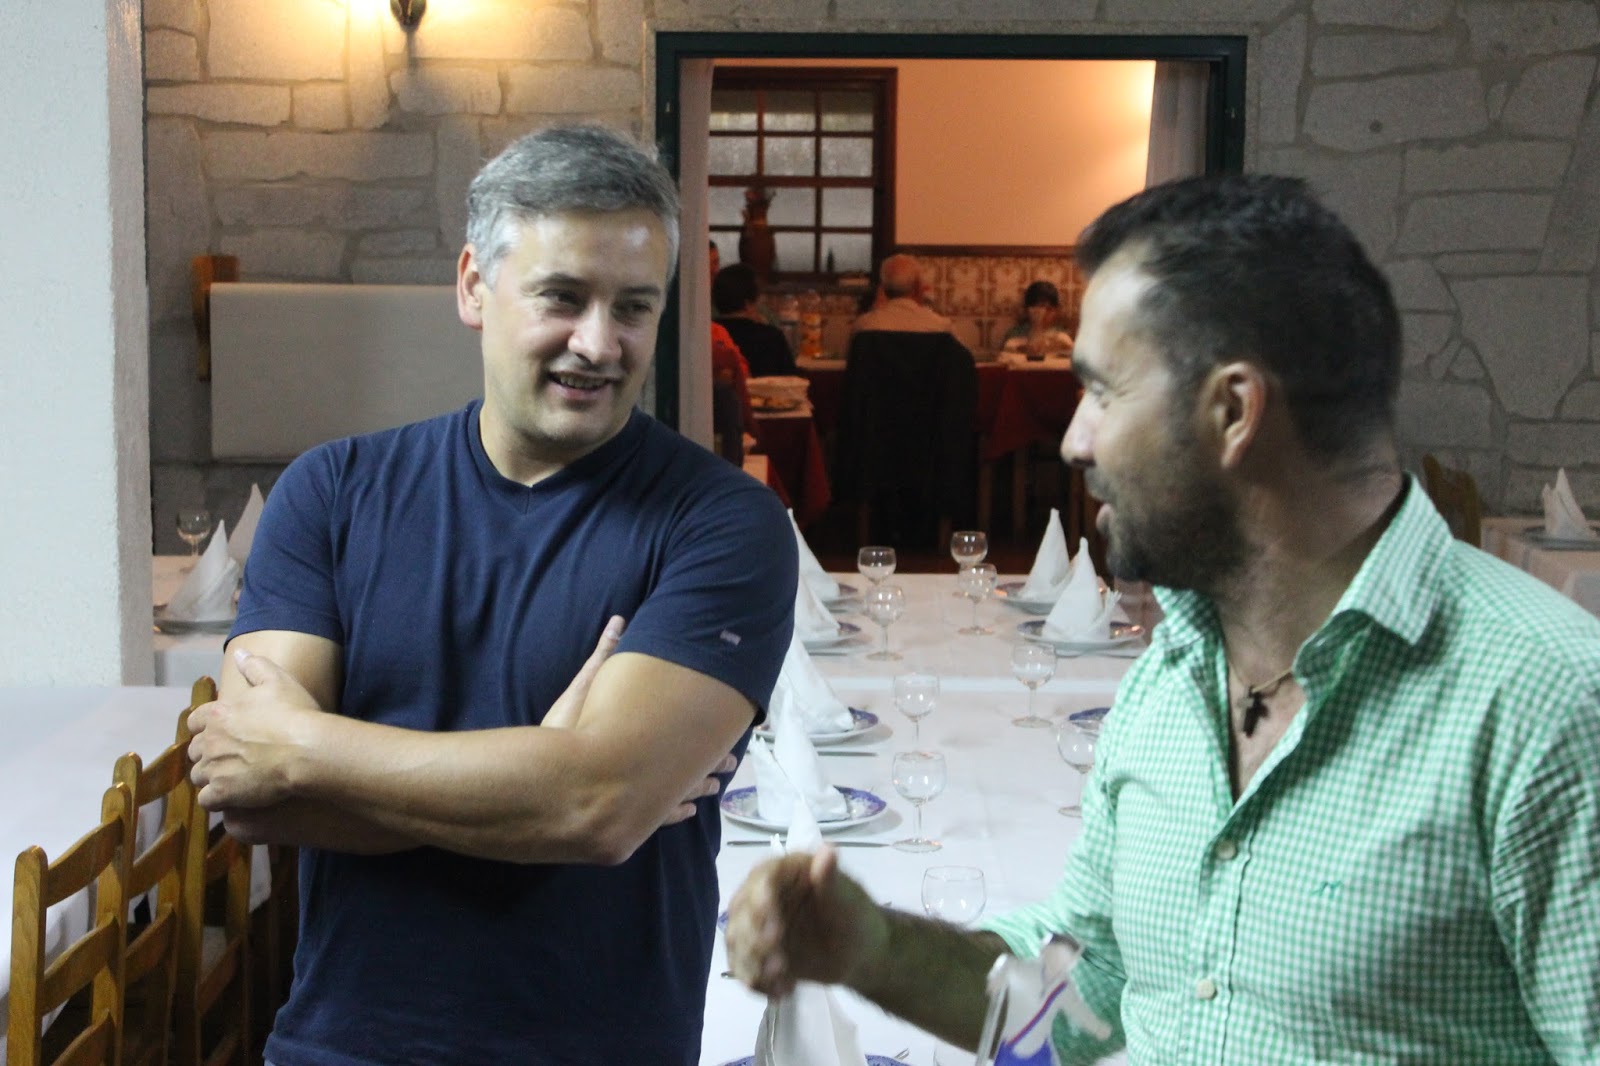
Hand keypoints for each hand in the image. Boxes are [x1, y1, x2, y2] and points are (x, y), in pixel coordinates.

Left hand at [188, 649, 322, 809]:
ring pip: (199, 776)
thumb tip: (239, 653)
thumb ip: (254, 666)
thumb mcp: (278, 681)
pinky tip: (234, 797)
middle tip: (231, 759)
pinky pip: (207, 800)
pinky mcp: (222, 793)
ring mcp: (214, 768)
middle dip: (208, 754)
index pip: (195, 721)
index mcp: (219, 713)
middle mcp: (210, 741)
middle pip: (195, 751)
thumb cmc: (294, 714)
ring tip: (234, 780)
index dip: (206, 728)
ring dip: (212, 778)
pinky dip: (218, 800)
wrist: (306, 750)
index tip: (220, 733)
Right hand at [542, 615, 733, 828]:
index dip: (715, 736)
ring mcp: (642, 801)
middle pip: (693, 769)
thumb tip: (619, 621)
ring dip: (698, 790)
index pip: (694, 737)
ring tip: (714, 787)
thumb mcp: (584, 689)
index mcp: (650, 743)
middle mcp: (652, 774)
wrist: (546, 786)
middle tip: (730, 762)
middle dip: (712, 764)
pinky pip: (663, 818)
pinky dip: (677, 813)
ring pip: (682, 796)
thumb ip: (604, 656)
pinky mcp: (628, 820)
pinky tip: (687, 812)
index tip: (731, 731)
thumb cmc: (566, 734)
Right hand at [725, 845, 888, 996]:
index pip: (762, 880)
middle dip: (754, 939)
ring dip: (754, 964)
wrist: (859, 953)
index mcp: (783, 872)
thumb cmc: (855, 917)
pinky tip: (782, 992)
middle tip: (779, 962)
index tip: (773, 928)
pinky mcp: (756, 953)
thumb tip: (827, 850)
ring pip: (738, 942)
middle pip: (741, 913)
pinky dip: (758, 983)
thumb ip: (831, 879)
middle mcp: (762, 895)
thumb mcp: (847, 899)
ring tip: (782, 980)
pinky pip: (744, 968)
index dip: (761, 902)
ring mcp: (756, 925)